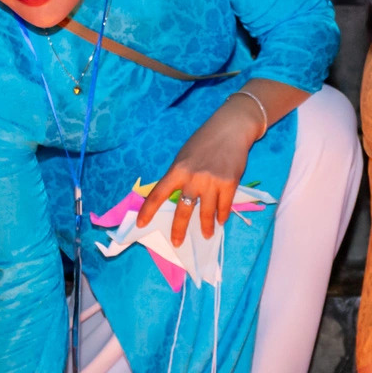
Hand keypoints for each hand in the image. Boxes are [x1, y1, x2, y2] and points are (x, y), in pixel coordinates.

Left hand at [135, 93, 260, 245]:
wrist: (230, 129)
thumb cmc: (205, 141)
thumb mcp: (184, 156)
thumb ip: (180, 175)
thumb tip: (179, 197)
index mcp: (177, 170)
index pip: (158, 194)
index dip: (148, 211)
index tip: (140, 225)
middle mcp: (192, 178)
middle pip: (183, 210)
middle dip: (179, 230)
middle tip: (177, 242)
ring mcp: (212, 182)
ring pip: (206, 213)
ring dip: (205, 227)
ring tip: (205, 234)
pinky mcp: (229, 184)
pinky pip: (224, 207)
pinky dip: (221, 216)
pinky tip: (219, 221)